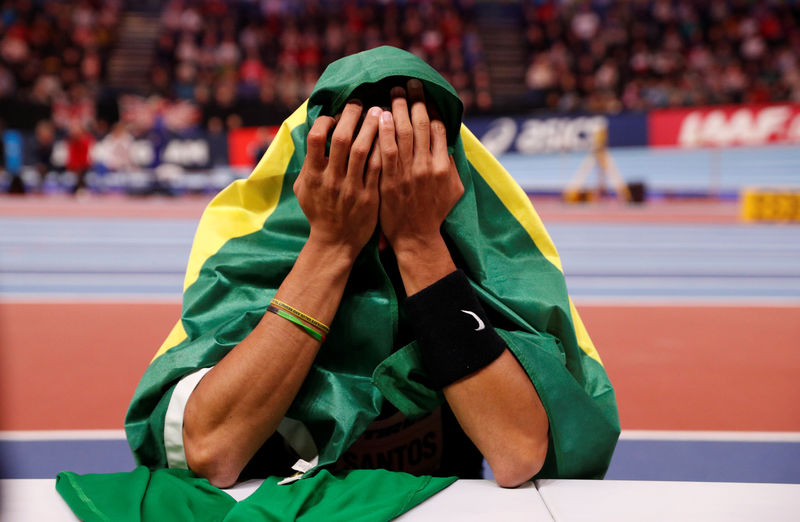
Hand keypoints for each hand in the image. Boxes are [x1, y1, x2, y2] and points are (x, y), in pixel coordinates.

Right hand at [294, 101, 381, 259]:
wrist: (336, 242)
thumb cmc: (319, 212)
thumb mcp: (304, 189)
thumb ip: (306, 163)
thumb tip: (310, 136)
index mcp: (313, 174)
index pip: (315, 137)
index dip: (325, 121)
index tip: (335, 114)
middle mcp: (331, 179)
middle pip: (341, 138)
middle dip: (352, 115)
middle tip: (361, 103)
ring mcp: (351, 188)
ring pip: (363, 150)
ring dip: (371, 127)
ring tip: (379, 111)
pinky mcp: (370, 196)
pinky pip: (378, 167)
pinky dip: (384, 148)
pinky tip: (389, 135)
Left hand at [377, 79, 463, 255]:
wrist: (416, 238)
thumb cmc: (434, 214)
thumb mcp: (453, 190)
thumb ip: (451, 165)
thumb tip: (448, 144)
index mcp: (444, 166)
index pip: (439, 129)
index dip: (432, 110)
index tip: (425, 97)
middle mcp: (427, 166)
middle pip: (422, 125)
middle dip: (415, 101)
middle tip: (408, 83)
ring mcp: (408, 173)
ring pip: (404, 133)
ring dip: (399, 109)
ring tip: (393, 91)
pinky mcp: (390, 180)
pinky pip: (386, 149)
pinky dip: (384, 131)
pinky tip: (380, 116)